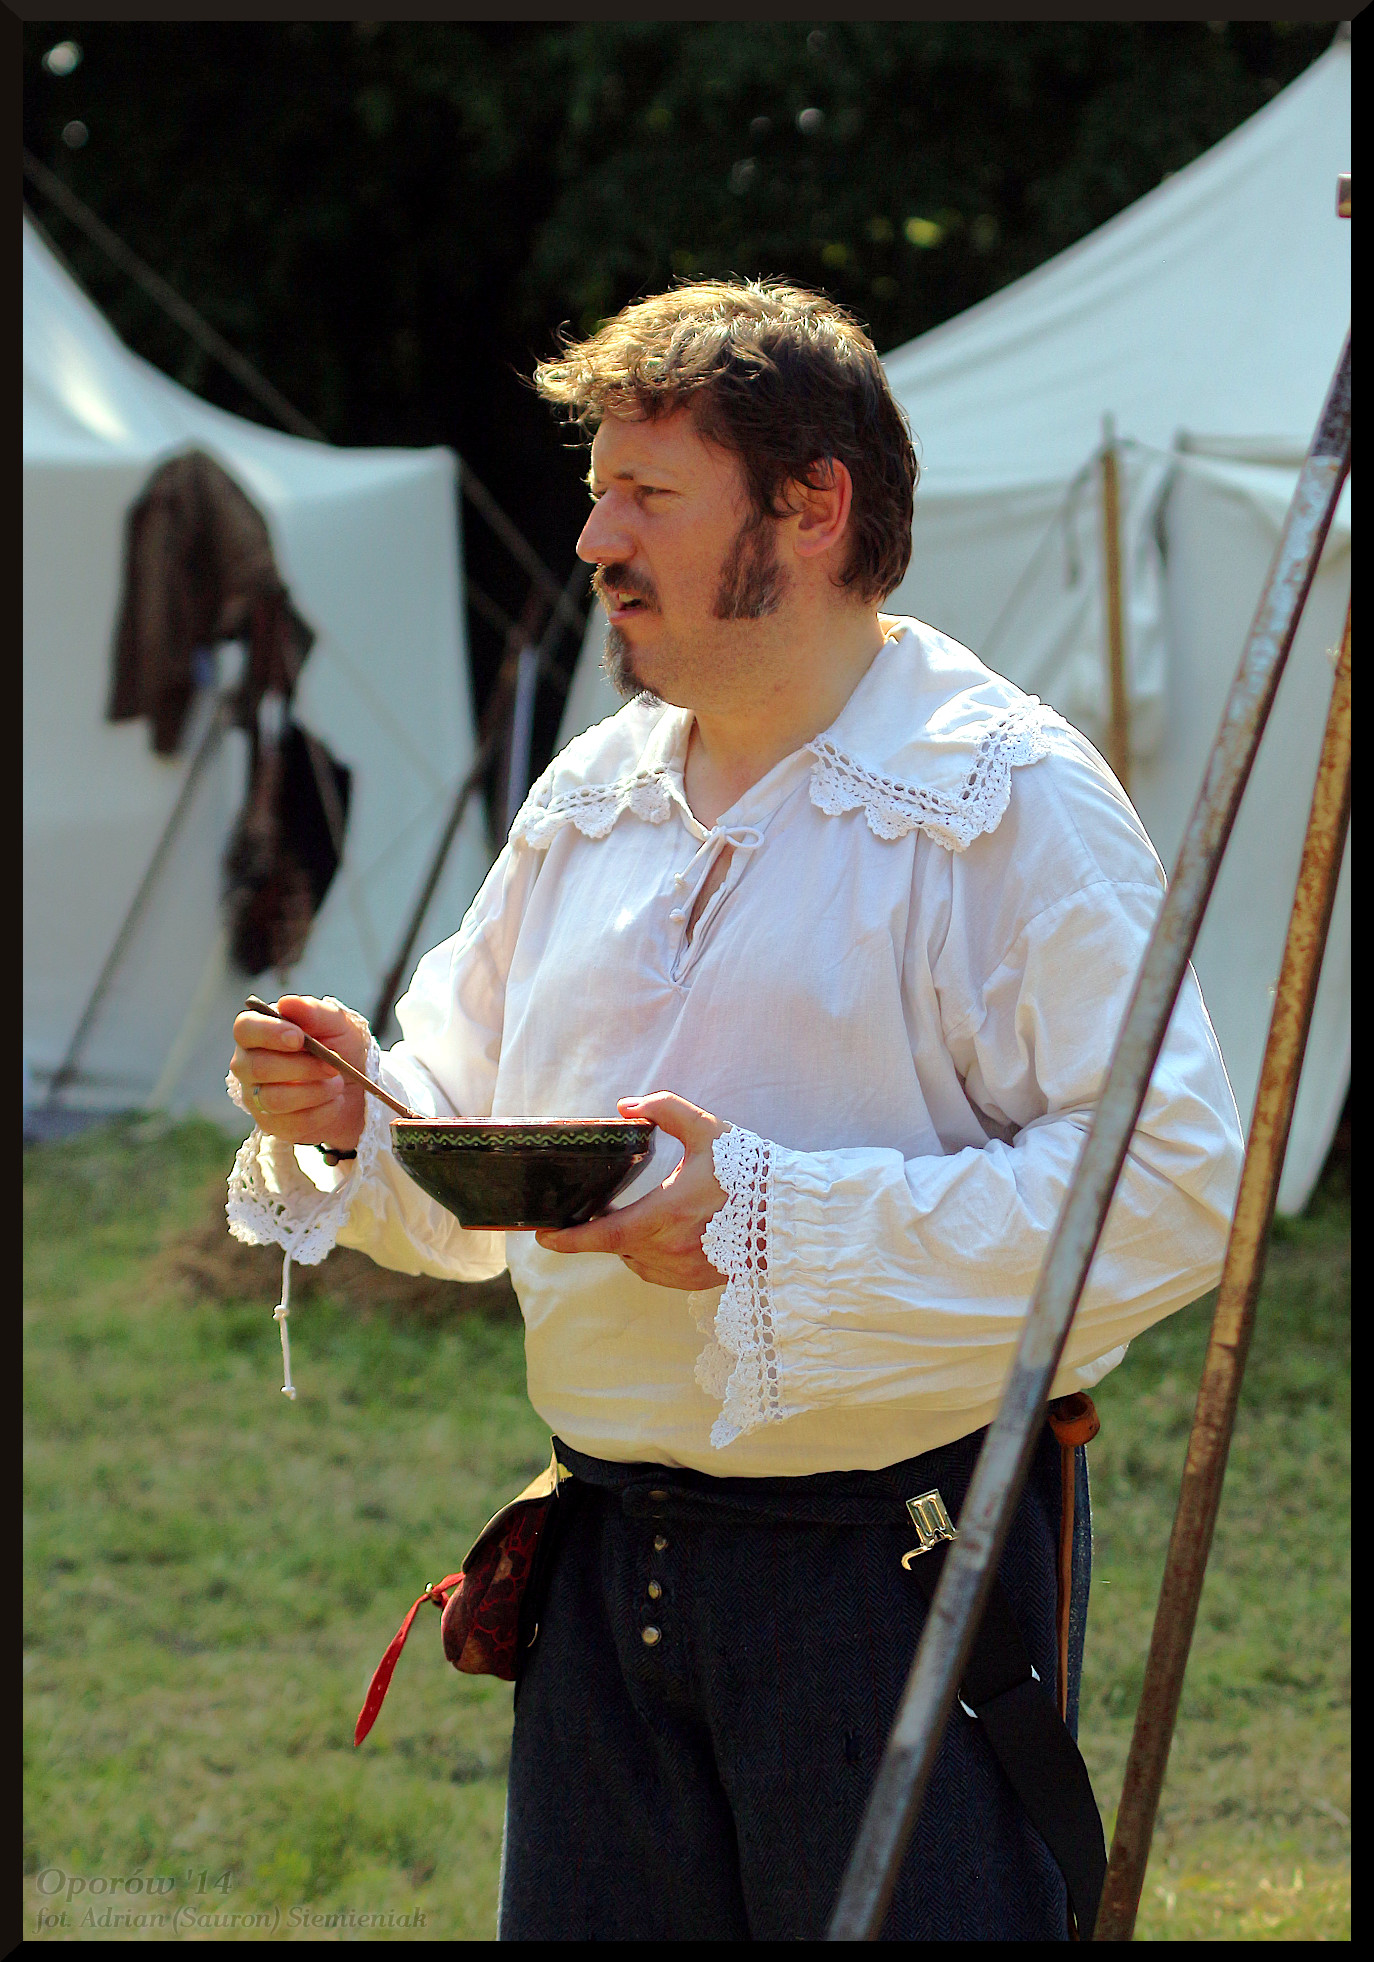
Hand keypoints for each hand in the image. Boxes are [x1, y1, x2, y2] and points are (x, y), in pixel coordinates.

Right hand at [229, 994, 369, 1152]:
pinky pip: (290, 1125)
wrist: (358, 1086)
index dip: (268, 1033)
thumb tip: (288, 1003)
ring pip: (273, 1099)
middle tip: (334, 1065)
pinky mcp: (272, 1125)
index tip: (299, 1038)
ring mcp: (256, 1097)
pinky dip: (321, 1113)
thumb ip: (314, 1012)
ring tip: (337, 1084)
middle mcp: (248, 1064)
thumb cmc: (340, 1047)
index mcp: (258, 1032)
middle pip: (257, 1067)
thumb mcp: (337, 1024)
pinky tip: (334, 1102)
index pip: (245, 1028)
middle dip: (302, 1067)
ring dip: (314, 1092)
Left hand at [535, 1092, 730, 1289]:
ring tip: (636, 1219)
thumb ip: (665, 1108)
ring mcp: (684, 1271)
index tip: (543, 1237)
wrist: (791, 1214)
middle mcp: (668, 1250)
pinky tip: (665, 1235)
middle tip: (596, 1210)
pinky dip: (652, 1256)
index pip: (601, 1237)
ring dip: (630, 1243)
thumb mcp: (707, 1130)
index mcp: (663, 1216)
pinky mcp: (698, 1283)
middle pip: (616, 1247)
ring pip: (636, 1261)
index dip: (568, 1240)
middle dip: (603, 1231)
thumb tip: (626, 1106)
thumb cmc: (749, 1171)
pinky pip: (659, 1272)